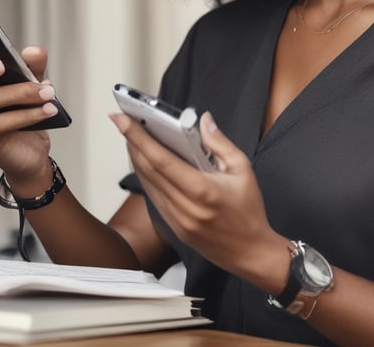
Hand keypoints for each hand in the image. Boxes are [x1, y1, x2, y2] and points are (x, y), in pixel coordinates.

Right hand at [0, 46, 57, 185]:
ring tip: (48, 94)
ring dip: (23, 99)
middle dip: (13, 85)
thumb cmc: (25, 115)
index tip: (1, 61)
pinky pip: (1, 126)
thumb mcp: (32, 85)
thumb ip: (33, 67)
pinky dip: (26, 116)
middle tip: (37, 81)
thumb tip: (33, 51)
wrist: (31, 151)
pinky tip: (47, 111)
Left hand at [110, 112, 288, 293]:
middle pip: (148, 170)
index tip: (124, 119)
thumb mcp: (242, 169)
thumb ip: (220, 143)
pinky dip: (147, 176)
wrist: (251, 253)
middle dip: (132, 142)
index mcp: (201, 190)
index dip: (139, 137)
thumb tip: (203, 120)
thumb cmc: (249, 211)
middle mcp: (184, 207)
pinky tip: (146, 163)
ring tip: (132, 137)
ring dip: (137, 158)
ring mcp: (176, 220)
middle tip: (123, 121)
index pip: (161, 159)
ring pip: (147, 183)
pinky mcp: (174, 227)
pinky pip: (154, 197)